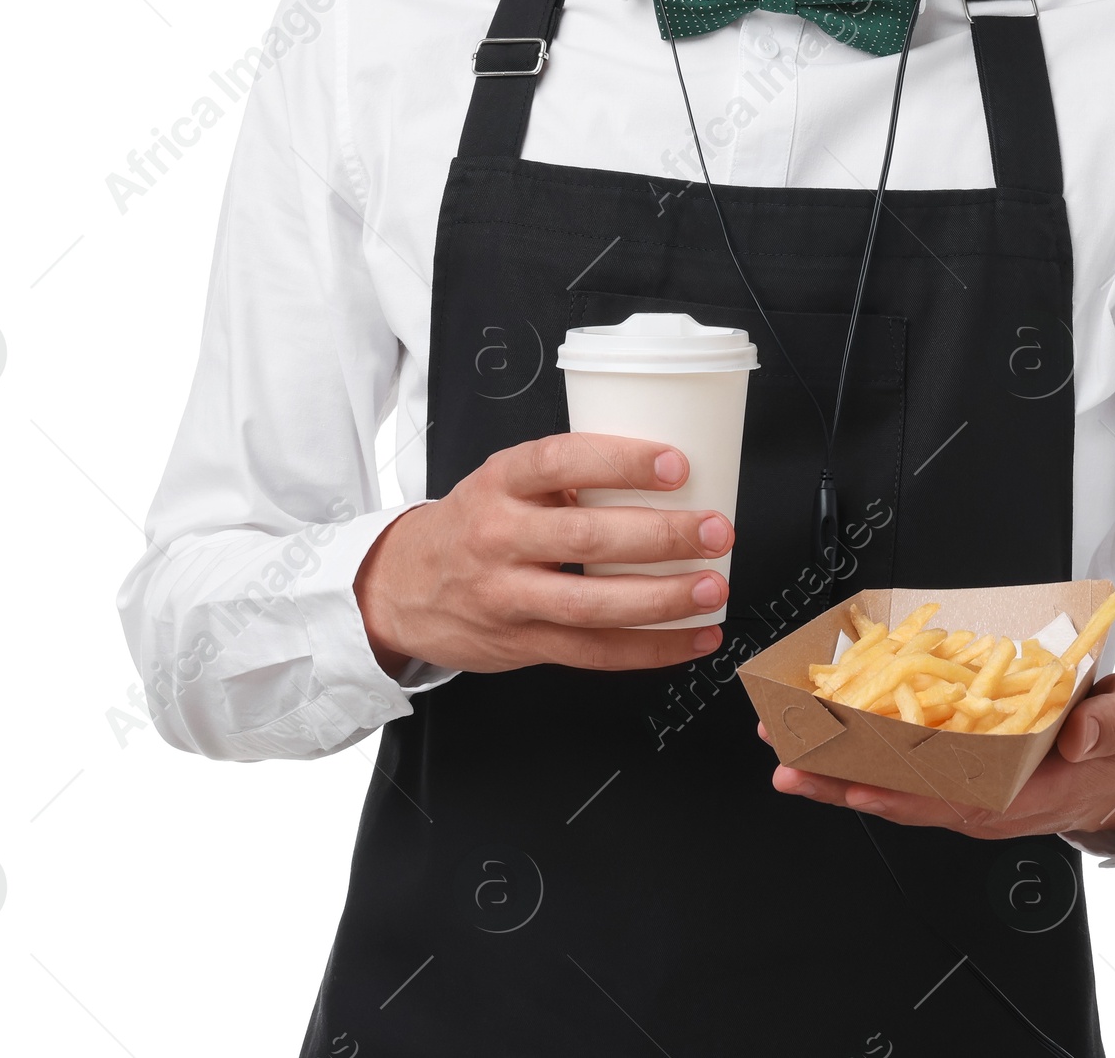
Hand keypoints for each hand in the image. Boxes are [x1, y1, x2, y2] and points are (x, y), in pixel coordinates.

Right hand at [354, 431, 732, 677]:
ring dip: (663, 600)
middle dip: (660, 536)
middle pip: (585, 538)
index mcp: (500, 482)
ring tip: (712, 589)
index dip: (620, 461)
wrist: (400, 588)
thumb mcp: (502, 481)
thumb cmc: (471, 525)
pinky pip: (593, 654)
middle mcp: (499, 538)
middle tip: (714, 529)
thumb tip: (662, 471)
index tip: (675, 464)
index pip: (560, 461)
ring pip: (592, 605)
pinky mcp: (523, 645)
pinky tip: (693, 639)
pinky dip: (651, 649)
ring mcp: (508, 598)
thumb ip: (564, 476)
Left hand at [765, 671, 1114, 836]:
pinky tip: (834, 746)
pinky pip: (912, 773)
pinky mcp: (972, 775)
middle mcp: (994, 800)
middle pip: (908, 799)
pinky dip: (869, 760)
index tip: (850, 784)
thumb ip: (1109, 727)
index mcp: (1029, 793)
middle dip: (843, 784)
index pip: (951, 799)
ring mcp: (980, 791)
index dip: (898, 793)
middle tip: (787, 765)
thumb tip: (1076, 736)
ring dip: (843, 775)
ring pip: (900, 789)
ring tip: (790, 756)